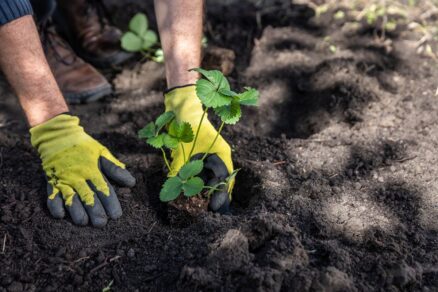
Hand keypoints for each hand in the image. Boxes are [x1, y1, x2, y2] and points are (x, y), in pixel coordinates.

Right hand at [30, 114, 135, 226]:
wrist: (58, 135)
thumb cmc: (84, 146)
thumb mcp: (102, 153)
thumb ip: (115, 169)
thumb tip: (131, 183)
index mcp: (93, 170)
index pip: (104, 189)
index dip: (111, 203)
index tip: (116, 215)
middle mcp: (78, 176)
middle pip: (88, 197)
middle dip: (95, 212)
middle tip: (101, 223)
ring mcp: (64, 180)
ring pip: (71, 199)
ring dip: (77, 212)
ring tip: (84, 222)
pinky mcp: (51, 182)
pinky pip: (52, 197)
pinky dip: (56, 207)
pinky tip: (61, 215)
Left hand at [164, 85, 233, 212]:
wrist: (183, 107)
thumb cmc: (187, 126)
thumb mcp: (182, 149)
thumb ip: (179, 169)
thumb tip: (173, 188)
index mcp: (221, 155)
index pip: (225, 181)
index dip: (220, 196)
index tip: (214, 209)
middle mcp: (219, 157)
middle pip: (222, 183)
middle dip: (217, 198)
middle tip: (213, 215)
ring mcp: (212, 157)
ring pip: (213, 179)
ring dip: (208, 192)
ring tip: (204, 208)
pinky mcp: (202, 157)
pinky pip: (204, 174)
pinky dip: (200, 184)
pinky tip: (195, 195)